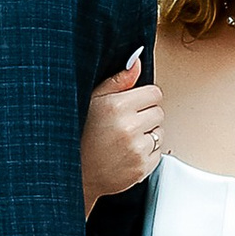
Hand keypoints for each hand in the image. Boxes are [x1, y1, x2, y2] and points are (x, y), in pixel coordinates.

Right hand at [82, 54, 164, 213]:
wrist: (75, 174)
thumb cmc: (79, 135)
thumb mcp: (92, 100)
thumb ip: (118, 80)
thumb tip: (137, 61)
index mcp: (117, 106)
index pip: (154, 92)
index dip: (142, 98)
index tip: (130, 105)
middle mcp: (129, 127)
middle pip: (158, 112)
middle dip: (145, 116)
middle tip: (124, 124)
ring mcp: (137, 149)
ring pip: (160, 132)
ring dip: (147, 134)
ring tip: (124, 139)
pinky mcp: (142, 167)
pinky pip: (157, 153)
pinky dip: (146, 153)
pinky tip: (127, 153)